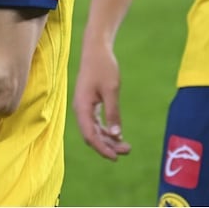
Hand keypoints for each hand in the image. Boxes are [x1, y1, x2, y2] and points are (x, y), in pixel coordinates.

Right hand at [72, 40, 130, 159]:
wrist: (96, 50)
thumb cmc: (103, 67)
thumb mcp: (111, 90)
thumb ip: (113, 113)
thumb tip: (116, 135)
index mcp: (82, 106)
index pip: (90, 134)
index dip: (102, 148)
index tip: (116, 157)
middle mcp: (81, 109)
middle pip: (91, 135)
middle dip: (107, 145)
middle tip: (127, 150)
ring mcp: (84, 107)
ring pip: (94, 130)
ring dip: (108, 139)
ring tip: (125, 145)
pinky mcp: (89, 103)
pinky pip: (95, 123)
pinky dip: (106, 130)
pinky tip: (117, 134)